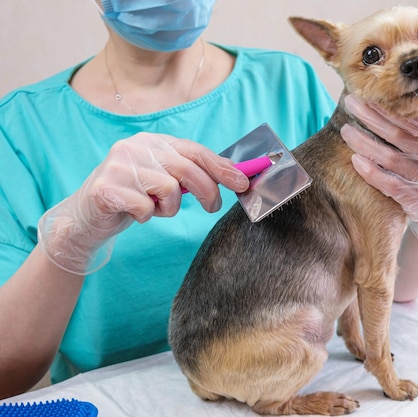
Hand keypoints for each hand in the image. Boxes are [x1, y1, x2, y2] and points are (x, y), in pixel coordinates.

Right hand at [38, 132, 248, 273]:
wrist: (87, 216)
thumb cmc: (133, 197)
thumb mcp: (164, 179)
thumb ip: (190, 173)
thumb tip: (233, 174)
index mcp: (152, 141)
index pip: (195, 150)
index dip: (222, 166)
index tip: (242, 182)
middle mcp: (135, 146)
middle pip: (187, 169)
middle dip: (208, 192)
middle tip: (212, 208)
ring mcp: (119, 165)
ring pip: (169, 190)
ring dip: (168, 208)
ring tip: (154, 208)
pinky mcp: (106, 188)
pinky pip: (147, 208)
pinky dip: (146, 217)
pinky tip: (133, 213)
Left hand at [340, 95, 417, 245]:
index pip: (416, 118)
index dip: (390, 107)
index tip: (370, 93)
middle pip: (399, 135)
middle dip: (371, 118)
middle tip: (350, 104)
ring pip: (391, 159)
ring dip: (365, 144)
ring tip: (345, 131)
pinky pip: (390, 185)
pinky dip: (371, 172)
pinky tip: (355, 160)